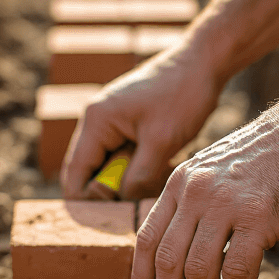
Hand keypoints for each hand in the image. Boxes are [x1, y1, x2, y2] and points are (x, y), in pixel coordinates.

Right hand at [61, 45, 221, 200]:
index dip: (90, 202)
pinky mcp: (127, 123)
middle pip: (89, 173)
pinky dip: (138, 168)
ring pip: (109, 167)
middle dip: (112, 192)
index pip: (75, 176)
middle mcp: (96, 121)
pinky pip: (123, 156)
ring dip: (128, 180)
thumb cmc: (183, 96)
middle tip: (142, 199)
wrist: (204, 62)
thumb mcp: (161, 142)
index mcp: (95, 122)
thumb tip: (121, 204)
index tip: (118, 216)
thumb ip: (137, 178)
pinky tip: (161, 166)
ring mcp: (111, 121)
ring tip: (156, 178)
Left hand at [126, 105, 278, 278]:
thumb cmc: (271, 156)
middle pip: (166, 262)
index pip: (146, 239)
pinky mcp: (259, 215)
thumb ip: (197, 204)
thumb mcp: (216, 171)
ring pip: (197, 273)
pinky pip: (237, 271)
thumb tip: (186, 255)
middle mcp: (195, 192)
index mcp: (180, 183)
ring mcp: (226, 203)